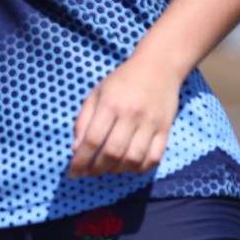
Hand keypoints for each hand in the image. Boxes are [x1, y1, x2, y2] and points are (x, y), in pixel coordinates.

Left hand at [68, 56, 184, 178]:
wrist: (159, 66)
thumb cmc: (121, 81)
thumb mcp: (95, 95)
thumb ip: (83, 122)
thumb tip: (76, 150)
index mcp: (110, 105)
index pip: (92, 141)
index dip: (80, 161)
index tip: (73, 173)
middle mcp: (131, 115)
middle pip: (112, 153)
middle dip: (97, 169)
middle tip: (89, 172)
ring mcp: (151, 123)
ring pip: (133, 158)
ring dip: (117, 170)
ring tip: (108, 169)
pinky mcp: (166, 128)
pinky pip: (155, 157)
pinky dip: (141, 168)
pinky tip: (130, 165)